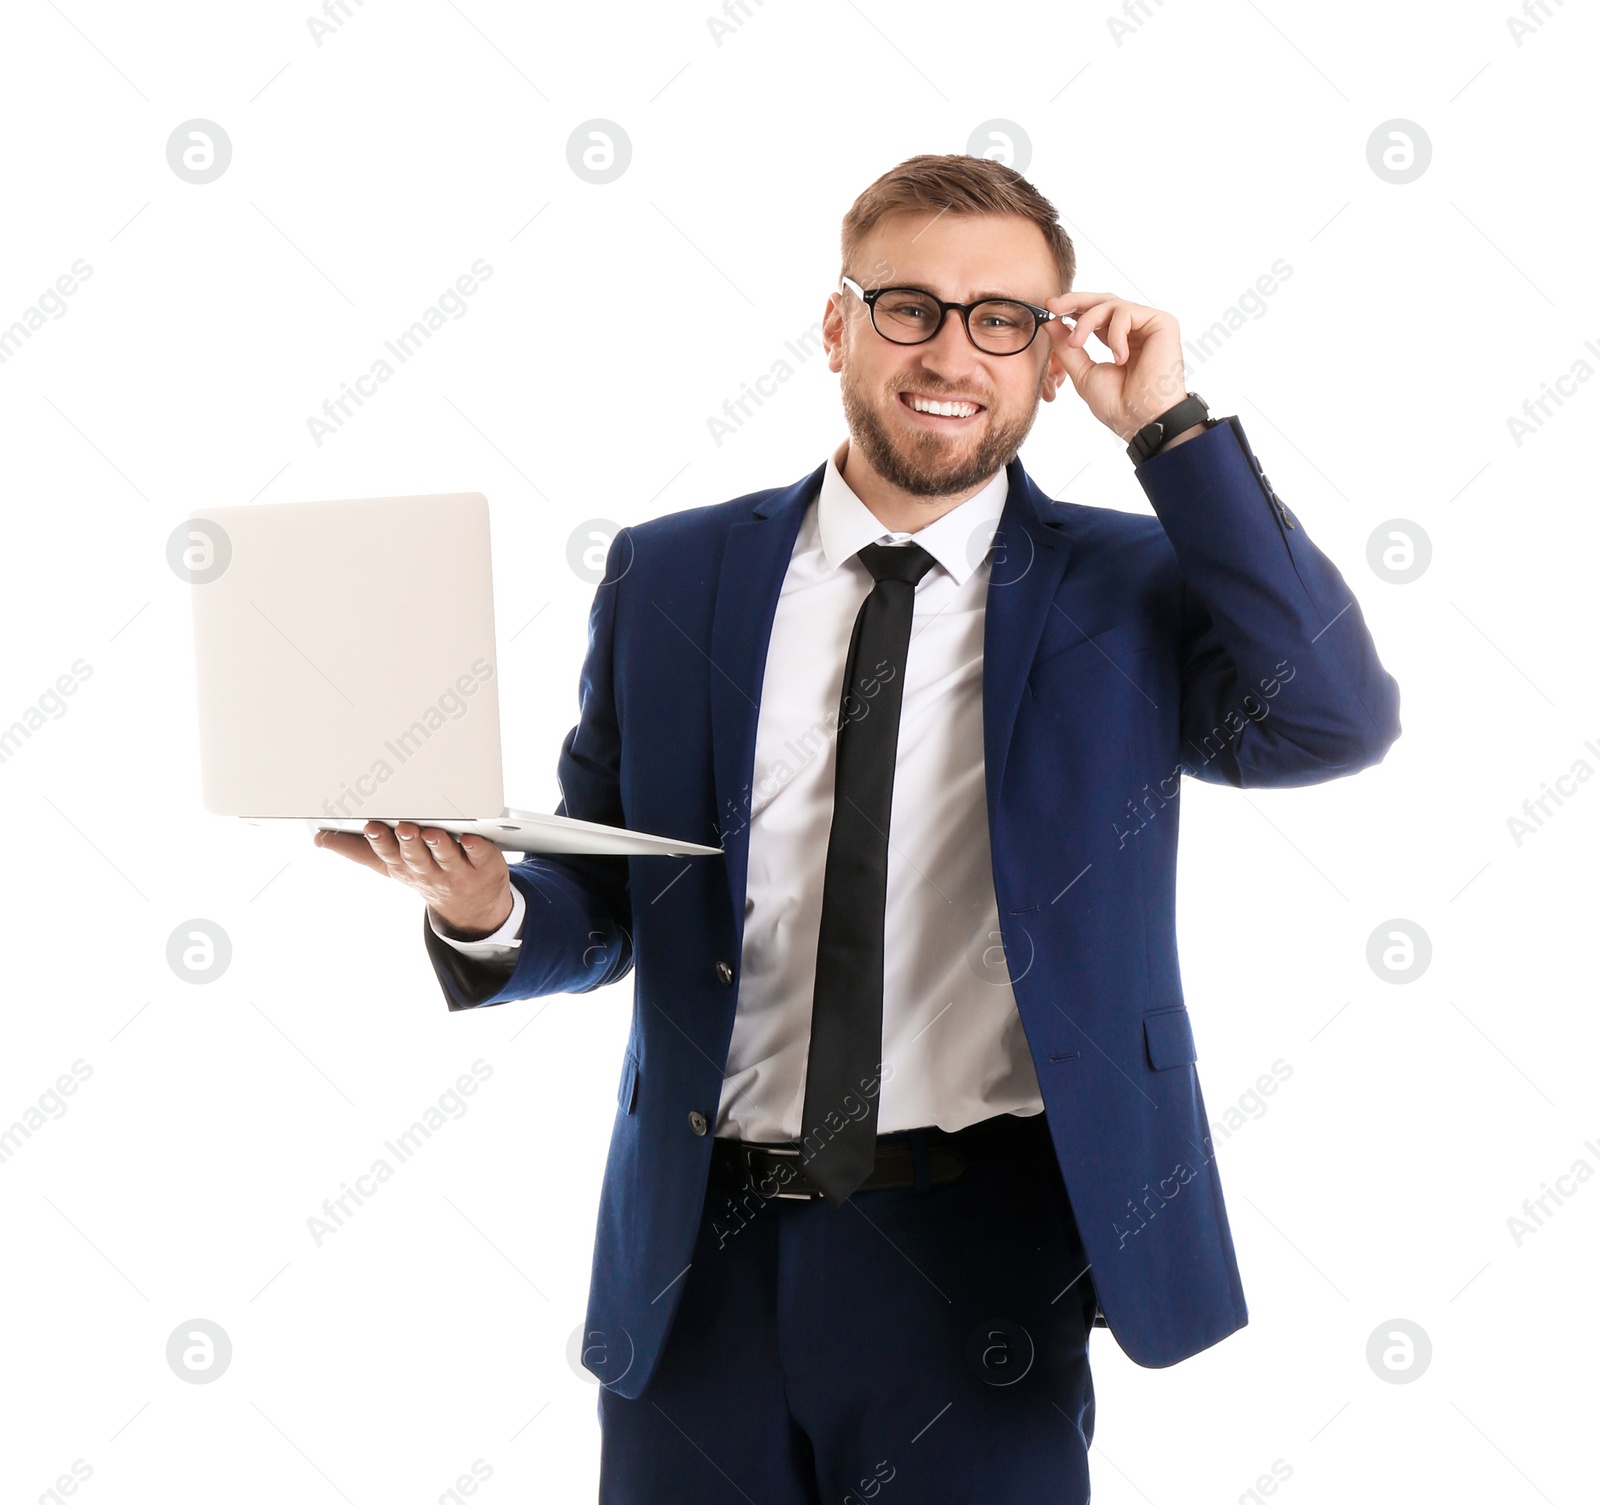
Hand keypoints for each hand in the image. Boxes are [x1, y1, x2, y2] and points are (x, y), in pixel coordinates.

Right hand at [314, 821, 513, 938]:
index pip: (387, 855)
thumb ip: (357, 850)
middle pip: (416, 857)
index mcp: (403, 866)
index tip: (372, 827)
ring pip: (446, 856)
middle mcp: (428, 871)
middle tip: (405, 827)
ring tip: (432, 832)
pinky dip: (477, 847)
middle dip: (408, 843)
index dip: (380, 842)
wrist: (470, 906)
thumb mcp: (390, 866)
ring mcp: (457, 871)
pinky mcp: (484, 866)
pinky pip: (481, 856)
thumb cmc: (425, 874)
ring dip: (438, 844)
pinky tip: (472, 838)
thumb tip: (321, 839)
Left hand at [1043, 291, 1197, 443]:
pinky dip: (1114, 334)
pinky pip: (1127, 313)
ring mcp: (1149, 326)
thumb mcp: (1083, 373)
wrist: (1140, 419)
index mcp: (1118, 341)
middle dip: (1075, 301)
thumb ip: (1067, 348)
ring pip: (1111, 303)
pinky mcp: (1162, 323)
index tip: (1049, 308)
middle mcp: (1135, 330)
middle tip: (1053, 305)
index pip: (1095, 314)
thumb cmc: (1118, 405)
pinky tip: (1119, 358)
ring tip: (1077, 343)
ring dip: (1087, 321)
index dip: (1073, 308)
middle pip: (1104, 300)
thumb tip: (1050, 323)